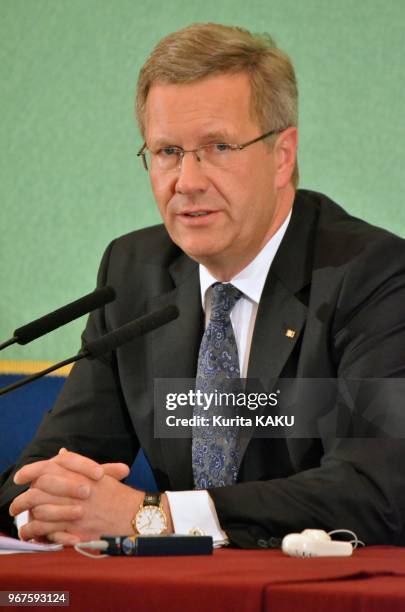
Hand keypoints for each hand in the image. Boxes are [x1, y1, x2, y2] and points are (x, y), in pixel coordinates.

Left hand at [9, 449, 143, 544]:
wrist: (134, 514)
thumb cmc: (118, 495)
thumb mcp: (100, 474)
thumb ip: (77, 464)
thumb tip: (60, 454)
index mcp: (80, 474)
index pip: (50, 467)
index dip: (31, 471)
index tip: (20, 476)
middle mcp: (76, 490)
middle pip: (40, 489)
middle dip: (23, 497)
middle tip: (14, 504)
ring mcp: (75, 510)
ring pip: (40, 511)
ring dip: (26, 516)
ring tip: (19, 519)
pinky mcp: (76, 529)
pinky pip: (48, 531)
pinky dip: (35, 533)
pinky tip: (29, 533)